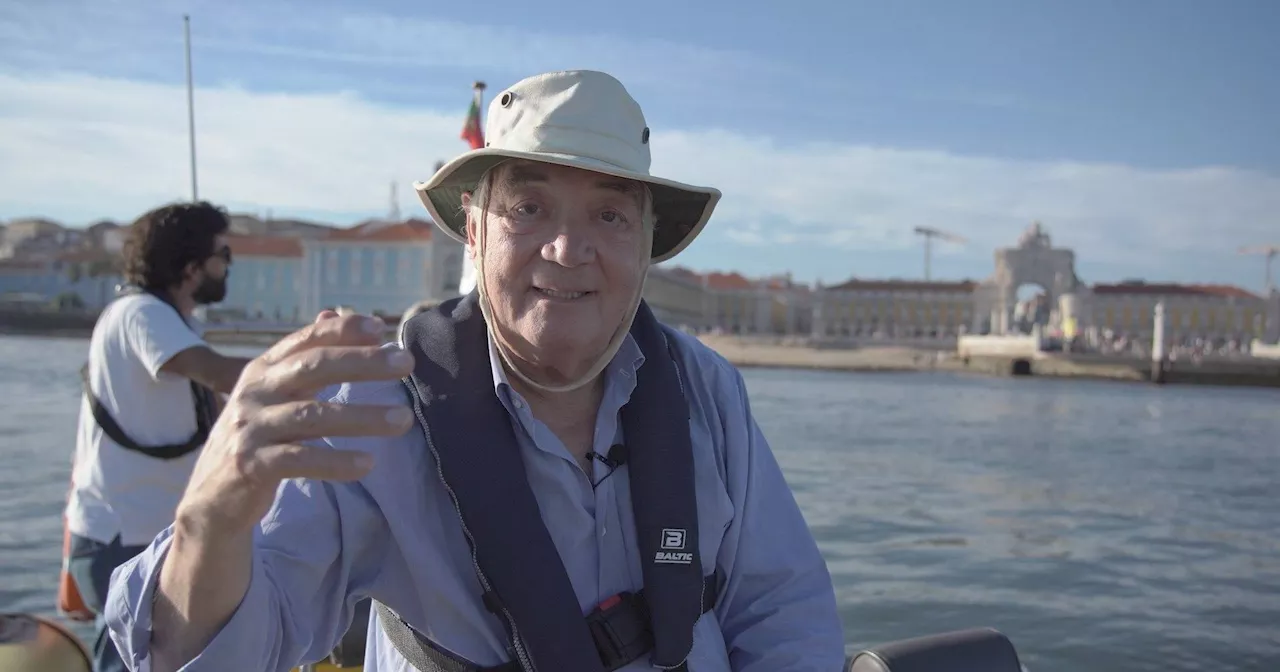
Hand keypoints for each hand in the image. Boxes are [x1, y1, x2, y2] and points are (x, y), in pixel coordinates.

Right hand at [174, 311, 413, 538]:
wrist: (212, 497)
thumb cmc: (256, 438)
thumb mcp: (276, 393)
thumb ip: (305, 358)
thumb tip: (332, 313)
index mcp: (263, 370)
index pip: (305, 340)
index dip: (342, 331)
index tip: (381, 327)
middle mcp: (254, 392)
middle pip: (311, 367)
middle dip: (362, 361)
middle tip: (405, 363)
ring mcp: (250, 428)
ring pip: (311, 415)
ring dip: (362, 416)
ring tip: (403, 421)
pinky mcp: (250, 465)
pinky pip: (299, 459)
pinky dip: (334, 461)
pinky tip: (367, 463)